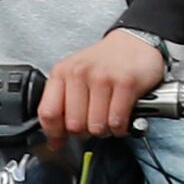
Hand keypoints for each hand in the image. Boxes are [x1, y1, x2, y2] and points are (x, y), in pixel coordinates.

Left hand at [40, 28, 168, 140]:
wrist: (135, 41)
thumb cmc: (105, 62)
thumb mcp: (75, 76)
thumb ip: (61, 105)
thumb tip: (55, 141)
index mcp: (62, 72)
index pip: (48, 112)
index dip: (55, 133)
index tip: (61, 139)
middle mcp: (79, 73)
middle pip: (74, 125)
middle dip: (85, 133)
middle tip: (93, 124)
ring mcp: (102, 77)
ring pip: (96, 127)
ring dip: (105, 130)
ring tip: (108, 119)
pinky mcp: (125, 83)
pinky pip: (117, 121)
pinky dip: (120, 127)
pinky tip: (121, 118)